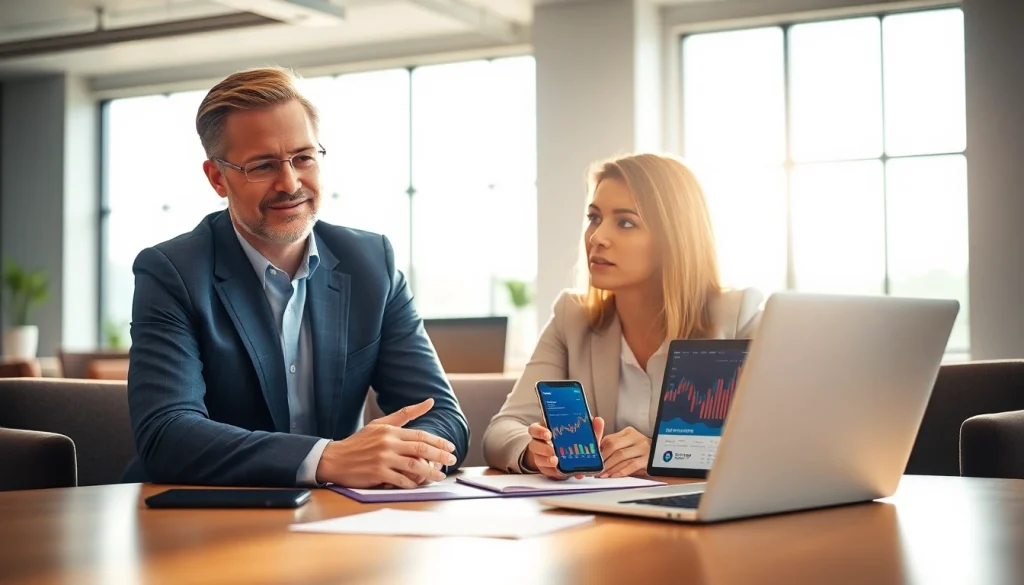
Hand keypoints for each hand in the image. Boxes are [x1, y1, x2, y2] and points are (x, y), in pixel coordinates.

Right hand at [315, 398, 456, 488]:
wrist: (334, 459)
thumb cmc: (359, 442)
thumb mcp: (380, 424)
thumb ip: (405, 414)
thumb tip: (430, 402)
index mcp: (390, 431)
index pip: (421, 435)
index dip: (439, 442)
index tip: (451, 447)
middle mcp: (388, 443)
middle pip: (421, 449)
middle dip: (440, 456)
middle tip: (452, 461)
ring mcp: (382, 459)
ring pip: (414, 466)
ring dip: (430, 473)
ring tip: (440, 476)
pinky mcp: (377, 473)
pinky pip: (401, 480)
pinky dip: (412, 483)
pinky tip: (418, 485)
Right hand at [523, 416, 605, 479]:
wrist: (568, 456)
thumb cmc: (571, 441)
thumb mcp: (582, 434)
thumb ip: (590, 428)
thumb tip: (598, 420)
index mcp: (545, 430)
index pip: (535, 429)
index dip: (539, 431)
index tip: (549, 434)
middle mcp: (540, 443)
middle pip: (534, 444)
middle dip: (543, 448)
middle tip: (552, 451)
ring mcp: (541, 456)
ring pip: (538, 459)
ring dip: (547, 461)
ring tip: (556, 462)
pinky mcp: (545, 468)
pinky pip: (546, 471)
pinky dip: (553, 471)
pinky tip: (560, 471)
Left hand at [597, 426, 650, 477]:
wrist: (661, 456)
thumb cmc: (639, 453)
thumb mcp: (627, 446)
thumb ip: (613, 447)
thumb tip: (596, 455)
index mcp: (628, 432)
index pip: (609, 439)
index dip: (599, 451)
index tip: (593, 460)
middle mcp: (637, 438)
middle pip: (614, 447)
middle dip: (603, 459)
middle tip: (596, 469)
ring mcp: (643, 448)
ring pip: (621, 456)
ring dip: (610, 467)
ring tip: (603, 474)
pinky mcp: (648, 459)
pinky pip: (632, 465)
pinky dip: (621, 471)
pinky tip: (615, 475)